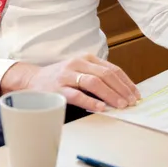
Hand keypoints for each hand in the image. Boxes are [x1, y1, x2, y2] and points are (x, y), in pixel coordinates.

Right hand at [0, 55, 139, 112]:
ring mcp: (67, 76)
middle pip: (105, 75)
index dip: (126, 82)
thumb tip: (122, 91)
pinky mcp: (58, 89)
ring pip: (94, 83)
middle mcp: (77, 64)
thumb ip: (97, 76)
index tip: (136, 93)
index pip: (112, 69)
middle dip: (121, 89)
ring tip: (120, 105)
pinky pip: (77, 95)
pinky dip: (90, 101)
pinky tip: (101, 107)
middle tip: (131, 102)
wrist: (32, 81)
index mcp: (86, 59)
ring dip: (110, 95)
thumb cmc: (60, 78)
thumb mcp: (80, 71)